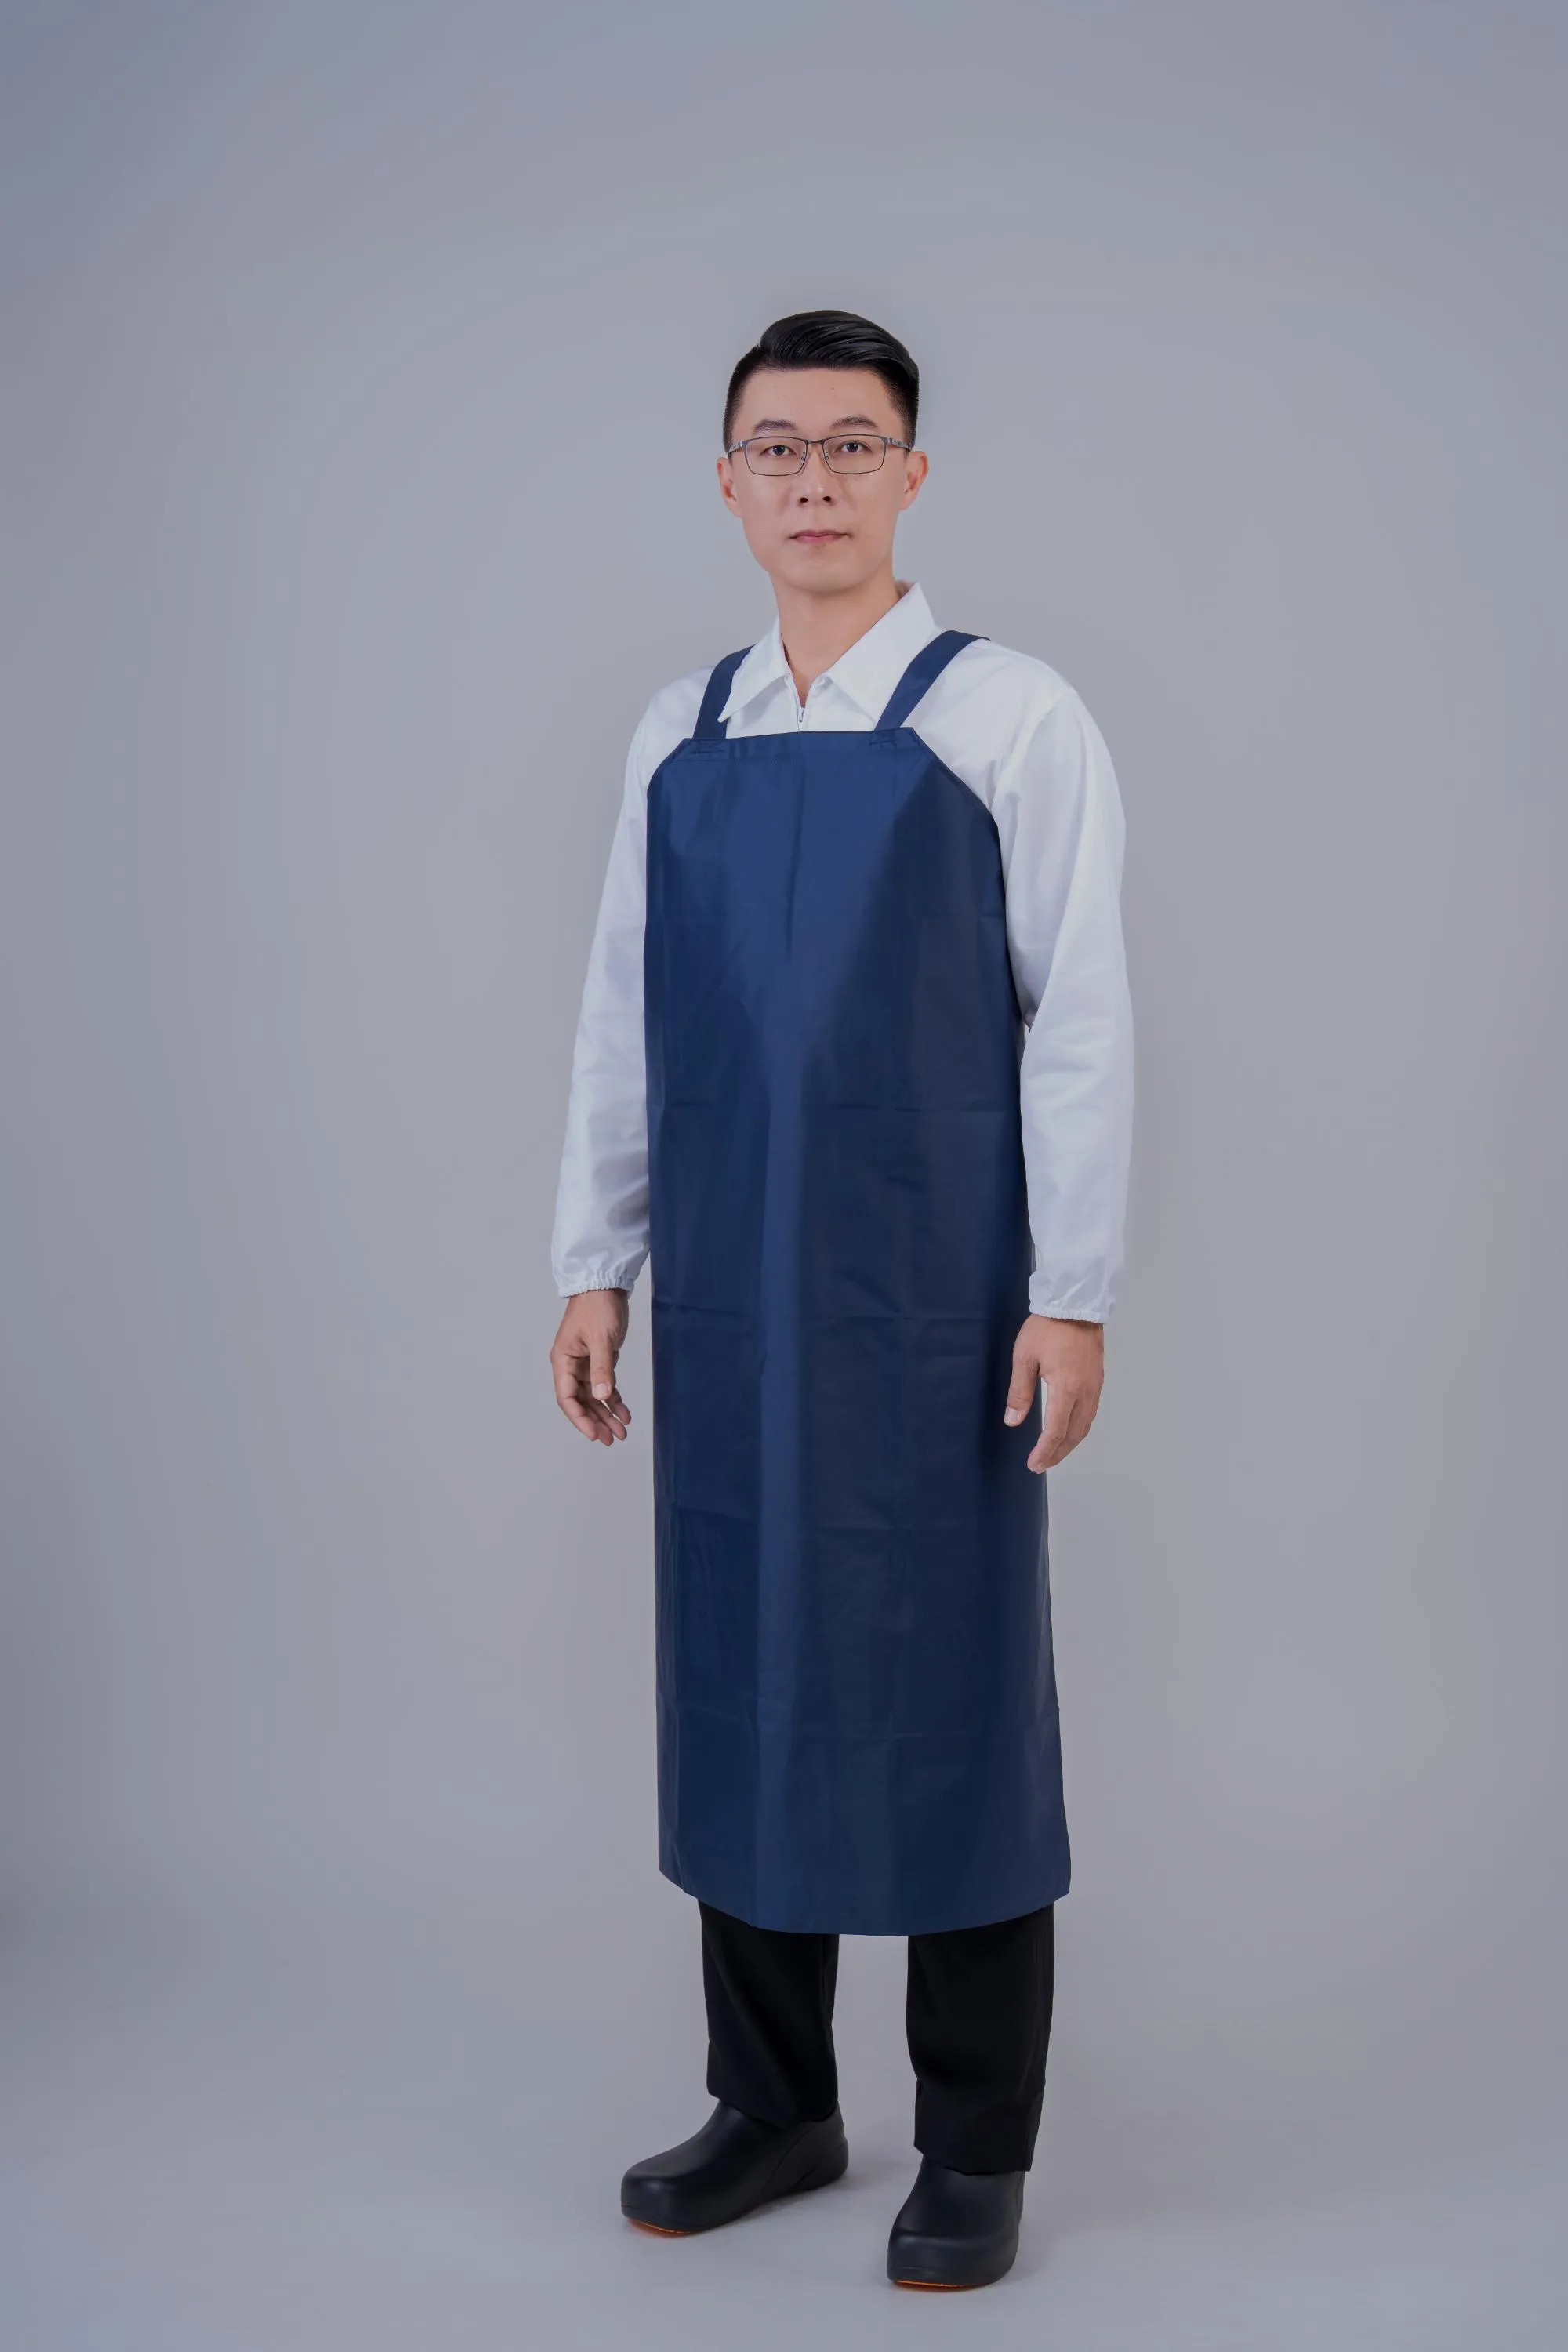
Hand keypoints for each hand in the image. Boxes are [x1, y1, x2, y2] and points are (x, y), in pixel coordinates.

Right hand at [550, 1288, 631, 1446]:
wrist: (605, 1285)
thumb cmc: (597, 1306)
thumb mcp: (601, 1338)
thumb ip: (601, 1369)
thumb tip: (602, 1396)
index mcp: (563, 1360)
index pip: (567, 1398)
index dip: (580, 1419)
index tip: (595, 1434)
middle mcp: (570, 1365)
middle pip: (581, 1402)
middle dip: (596, 1422)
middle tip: (613, 1439)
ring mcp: (584, 1364)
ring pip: (594, 1397)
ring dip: (606, 1414)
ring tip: (622, 1432)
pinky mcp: (598, 1360)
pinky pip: (604, 1386)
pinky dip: (614, 1400)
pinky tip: (624, 1413)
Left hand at [1004, 1315, 1104, 1472]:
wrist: (1075, 1304)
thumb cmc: (1047, 1328)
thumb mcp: (1024, 1358)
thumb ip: (1020, 1392)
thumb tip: (1013, 1421)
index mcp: (1067, 1388)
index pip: (1056, 1431)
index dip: (1045, 1451)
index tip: (1034, 1463)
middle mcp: (1085, 1392)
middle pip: (1074, 1434)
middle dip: (1058, 1453)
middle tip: (1041, 1465)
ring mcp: (1095, 1387)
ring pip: (1085, 1425)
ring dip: (1070, 1443)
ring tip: (1054, 1453)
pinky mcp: (1097, 1380)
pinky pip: (1090, 1413)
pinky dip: (1079, 1428)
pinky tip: (1069, 1431)